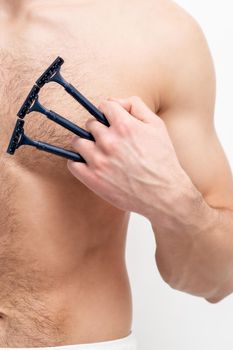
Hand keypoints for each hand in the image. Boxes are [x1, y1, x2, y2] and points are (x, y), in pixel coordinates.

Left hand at [67, 96, 186, 218]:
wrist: (163, 194)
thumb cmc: (162, 160)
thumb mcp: (157, 126)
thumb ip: (136, 106)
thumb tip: (115, 101)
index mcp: (125, 126)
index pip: (104, 106)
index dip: (108, 112)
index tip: (110, 120)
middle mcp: (109, 141)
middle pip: (90, 124)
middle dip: (98, 129)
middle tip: (108, 139)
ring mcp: (98, 161)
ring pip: (77, 141)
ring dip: (86, 144)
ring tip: (97, 151)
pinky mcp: (92, 179)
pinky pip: (72, 163)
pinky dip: (78, 162)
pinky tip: (89, 164)